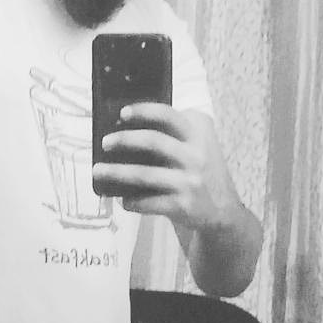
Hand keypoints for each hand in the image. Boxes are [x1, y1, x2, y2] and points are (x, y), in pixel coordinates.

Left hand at [91, 102, 220, 230]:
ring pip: (144, 174)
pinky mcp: (183, 206)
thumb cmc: (201, 170)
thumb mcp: (199, 144)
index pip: (170, 115)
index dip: (144, 111)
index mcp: (198, 134)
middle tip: (105, 142)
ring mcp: (190, 181)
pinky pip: (148, 202)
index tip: (123, 112)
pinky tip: (122, 200)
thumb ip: (175, 132)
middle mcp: (196, 155)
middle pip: (153, 141)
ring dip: (116, 172)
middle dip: (124, 140)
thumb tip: (127, 126)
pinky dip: (131, 201)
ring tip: (98, 170)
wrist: (224, 211)